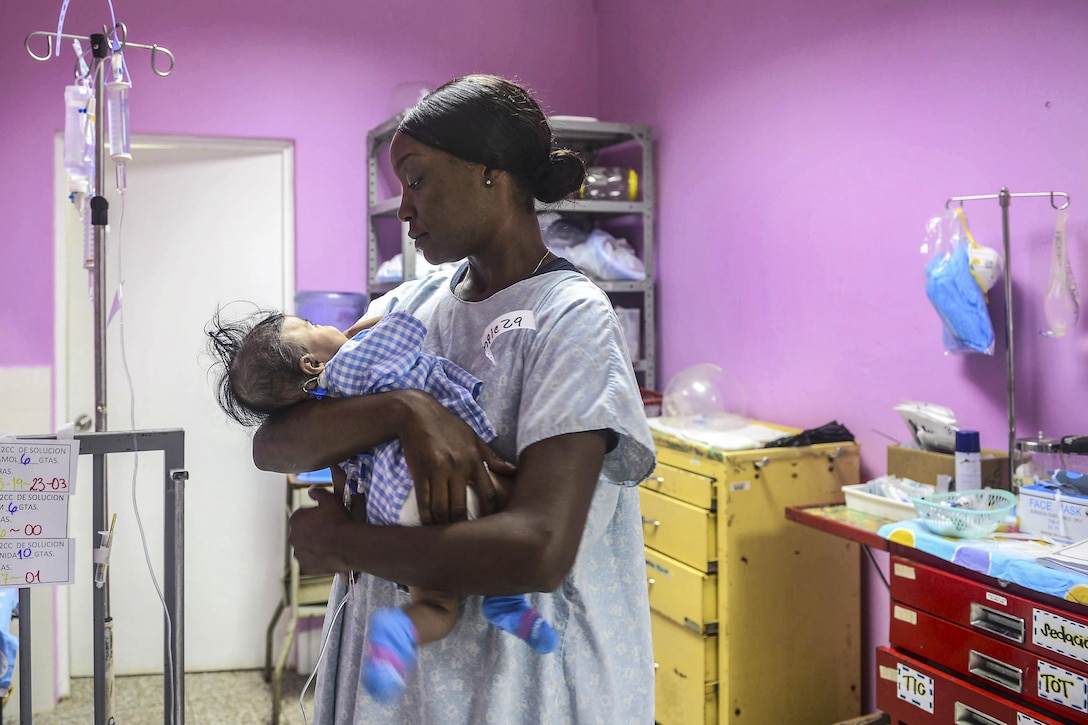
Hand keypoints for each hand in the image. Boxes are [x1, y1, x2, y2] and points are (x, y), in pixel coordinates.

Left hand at [288, 486, 358, 573]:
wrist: (347, 545)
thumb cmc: (338, 521)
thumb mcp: (330, 499)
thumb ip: (318, 492)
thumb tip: (312, 490)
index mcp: (295, 519)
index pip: (302, 516)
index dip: (315, 516)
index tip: (326, 517)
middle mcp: (293, 537)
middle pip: (302, 532)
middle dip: (313, 531)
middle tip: (329, 530)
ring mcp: (299, 554)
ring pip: (306, 548)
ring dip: (315, 545)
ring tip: (331, 544)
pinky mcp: (307, 567)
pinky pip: (312, 561)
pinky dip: (318, 559)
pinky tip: (330, 554)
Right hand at [397, 391, 515, 523]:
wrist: (418, 414)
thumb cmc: (448, 427)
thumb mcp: (473, 437)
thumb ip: (491, 457)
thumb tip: (512, 470)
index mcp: (474, 460)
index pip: (487, 494)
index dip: (488, 514)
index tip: (488, 527)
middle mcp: (458, 467)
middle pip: (461, 508)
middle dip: (461, 526)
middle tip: (462, 538)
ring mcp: (438, 470)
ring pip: (442, 508)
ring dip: (442, 525)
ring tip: (444, 535)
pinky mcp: (420, 472)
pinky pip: (424, 502)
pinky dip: (426, 517)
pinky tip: (428, 525)